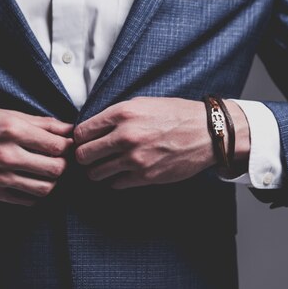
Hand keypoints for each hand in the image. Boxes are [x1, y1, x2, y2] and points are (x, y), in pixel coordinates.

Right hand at [0, 105, 73, 205]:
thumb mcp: (7, 112)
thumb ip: (41, 123)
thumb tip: (69, 130)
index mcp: (11, 129)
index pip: (57, 146)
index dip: (69, 146)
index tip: (68, 144)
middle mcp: (5, 155)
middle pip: (55, 169)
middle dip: (64, 164)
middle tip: (62, 158)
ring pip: (45, 189)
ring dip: (53, 181)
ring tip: (49, 171)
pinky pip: (27, 201)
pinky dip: (37, 193)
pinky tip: (33, 181)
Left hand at [74, 97, 249, 188]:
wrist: (208, 132)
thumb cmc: (175, 115)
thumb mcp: (142, 104)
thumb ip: (115, 116)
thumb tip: (90, 129)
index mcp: (122, 114)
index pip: (81, 132)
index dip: (80, 138)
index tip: (85, 141)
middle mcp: (125, 136)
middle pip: (83, 155)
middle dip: (84, 157)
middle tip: (91, 156)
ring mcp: (135, 159)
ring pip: (95, 174)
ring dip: (97, 171)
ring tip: (105, 166)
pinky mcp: (145, 177)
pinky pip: (115, 184)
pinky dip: (115, 180)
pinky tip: (123, 172)